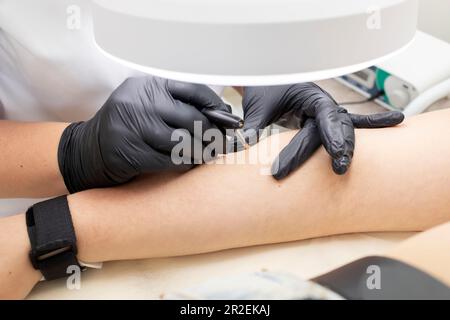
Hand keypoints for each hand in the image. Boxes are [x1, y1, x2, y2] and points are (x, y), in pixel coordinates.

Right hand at [58, 76, 230, 192]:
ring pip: (182, 140)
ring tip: (210, 153)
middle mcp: (138, 102)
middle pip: (190, 116)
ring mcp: (131, 127)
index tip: (229, 117)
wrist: (88, 150)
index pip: (191, 89)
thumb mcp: (147, 106)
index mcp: (146, 86)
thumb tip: (221, 113)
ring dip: (201, 150)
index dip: (214, 104)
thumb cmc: (127, 127)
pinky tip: (191, 163)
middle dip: (211, 132)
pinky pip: (169, 160)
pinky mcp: (129, 152)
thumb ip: (177, 105)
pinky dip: (185, 163)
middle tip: (222, 141)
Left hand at [241, 83, 404, 177]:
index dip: (331, 135)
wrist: (266, 80)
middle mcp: (323, 104)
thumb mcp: (258, 106)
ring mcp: (326, 113)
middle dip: (341, 147)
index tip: (336, 154)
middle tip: (339, 169)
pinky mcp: (325, 122)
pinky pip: (349, 125)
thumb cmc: (265, 88)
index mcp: (310, 95)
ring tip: (345, 167)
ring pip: (344, 129)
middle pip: (336, 126)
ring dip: (349, 147)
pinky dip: (372, 125)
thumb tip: (246, 143)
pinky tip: (395, 121)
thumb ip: (255, 125)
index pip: (325, 115)